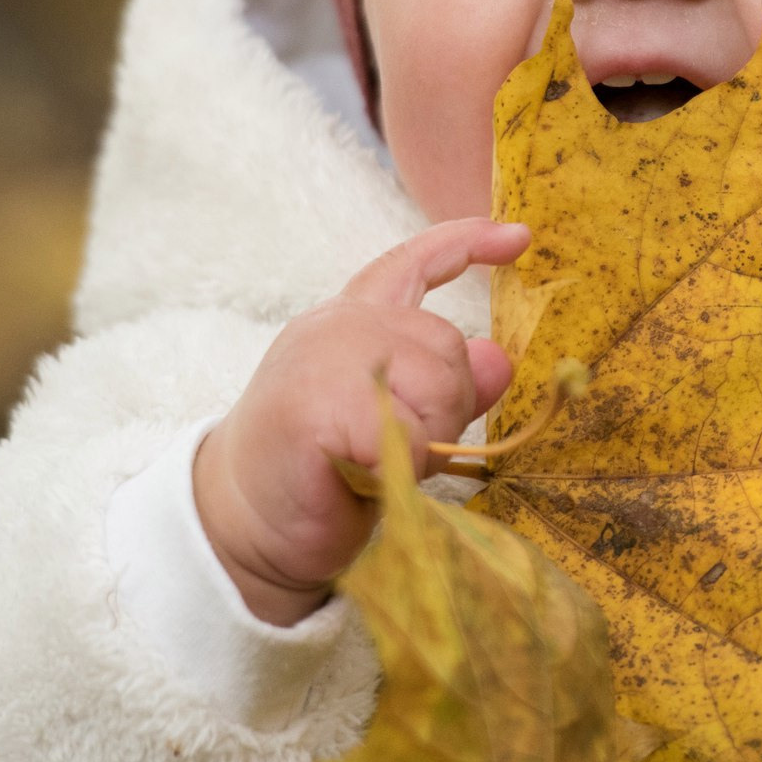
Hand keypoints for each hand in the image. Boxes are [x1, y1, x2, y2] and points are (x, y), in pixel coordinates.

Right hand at [193, 217, 528, 624]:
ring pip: (440, 389)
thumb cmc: (322, 477)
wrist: (243, 526)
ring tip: (372, 463)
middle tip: (392, 451)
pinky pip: (410, 436)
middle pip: (449, 349)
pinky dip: (401, 469)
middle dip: (445, 412)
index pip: (412, 263)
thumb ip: (445, 387)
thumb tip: (501, 357)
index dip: (468, 243)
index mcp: (352, 320)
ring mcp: (324, 355)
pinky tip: (359, 477)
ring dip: (424, 444)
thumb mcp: (398, 424)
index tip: (518, 236)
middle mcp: (338, 325)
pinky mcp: (318, 402)